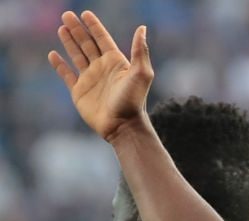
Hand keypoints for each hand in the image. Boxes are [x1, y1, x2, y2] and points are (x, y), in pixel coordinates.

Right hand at [48, 11, 152, 142]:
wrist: (123, 126)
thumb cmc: (134, 101)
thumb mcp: (141, 74)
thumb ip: (140, 51)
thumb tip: (142, 28)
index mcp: (116, 62)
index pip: (102, 39)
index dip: (94, 26)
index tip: (86, 13)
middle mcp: (102, 68)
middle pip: (87, 44)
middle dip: (77, 29)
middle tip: (67, 15)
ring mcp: (90, 79)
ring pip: (77, 56)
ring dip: (69, 42)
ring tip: (62, 28)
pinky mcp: (80, 92)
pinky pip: (67, 75)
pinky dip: (59, 65)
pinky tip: (53, 55)